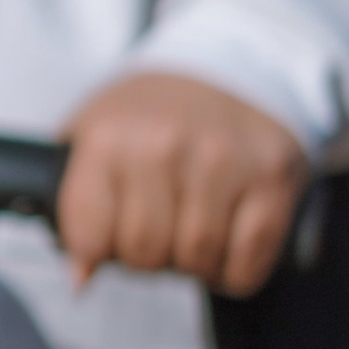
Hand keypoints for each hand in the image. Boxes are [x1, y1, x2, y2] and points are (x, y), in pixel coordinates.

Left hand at [58, 71, 310, 297]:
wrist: (227, 69)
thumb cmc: (150, 116)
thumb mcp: (92, 136)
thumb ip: (78, 205)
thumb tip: (82, 278)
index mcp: (110, 137)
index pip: (91, 238)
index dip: (98, 251)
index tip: (109, 236)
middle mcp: (165, 145)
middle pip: (146, 252)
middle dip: (148, 258)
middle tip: (157, 233)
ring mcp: (224, 160)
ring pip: (197, 260)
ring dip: (192, 264)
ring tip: (190, 232)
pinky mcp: (271, 180)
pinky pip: (246, 264)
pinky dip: (233, 272)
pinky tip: (225, 244)